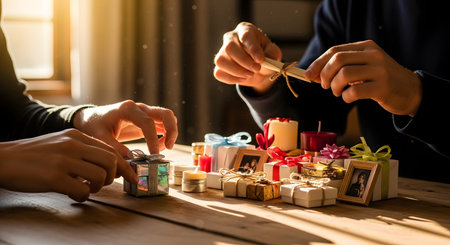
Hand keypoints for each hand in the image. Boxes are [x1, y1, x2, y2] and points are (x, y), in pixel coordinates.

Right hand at [0, 129, 137, 201]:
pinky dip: (82, 196)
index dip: (125, 166)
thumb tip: (108, 164)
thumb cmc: (33, 155)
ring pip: (101, 176)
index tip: (133, 177)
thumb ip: (83, 149)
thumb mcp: (60, 142)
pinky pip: (83, 191)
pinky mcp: (54, 177)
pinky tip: (72, 194)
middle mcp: (73, 145)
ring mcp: (64, 160)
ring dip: (98, 187)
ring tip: (85, 188)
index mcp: (76, 135)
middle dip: (113, 177)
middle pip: (111, 161)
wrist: (3, 159)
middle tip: (102, 184)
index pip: (111, 149)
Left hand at [73, 100, 177, 155]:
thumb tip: (133, 161)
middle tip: (169, 147)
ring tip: (162, 149)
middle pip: (165, 114)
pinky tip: (158, 146)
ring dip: (170, 133)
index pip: (147, 123)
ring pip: (168, 117)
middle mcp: (139, 108)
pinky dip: (166, 135)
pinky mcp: (148, 119)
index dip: (153, 140)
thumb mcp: (100, 139)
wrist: (92, 119)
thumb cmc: (94, 126)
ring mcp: (145, 112)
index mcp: (127, 109)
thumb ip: (116, 149)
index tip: (153, 155)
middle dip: (172, 131)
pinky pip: (164, 124)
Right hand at [214, 22, 281, 93]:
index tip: (260, 60)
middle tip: (256, 69)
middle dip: (244, 61)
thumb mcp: (273, 53)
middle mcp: (231, 38)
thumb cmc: (266, 56)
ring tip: (250, 74)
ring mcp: (222, 51)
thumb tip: (262, 60)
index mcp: (245, 30)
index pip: (245, 35)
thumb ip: (271, 54)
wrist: (259, 69)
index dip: (253, 48)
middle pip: (229, 47)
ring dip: (237, 71)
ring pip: (221, 61)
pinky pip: (219, 73)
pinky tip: (242, 78)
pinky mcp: (219, 66)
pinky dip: (232, 79)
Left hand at [305, 40, 421, 115]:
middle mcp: (373, 55)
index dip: (318, 63)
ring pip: (344, 74)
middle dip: (324, 74)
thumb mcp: (364, 67)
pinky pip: (354, 91)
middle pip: (338, 60)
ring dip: (334, 86)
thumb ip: (342, 68)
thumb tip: (313, 74)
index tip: (308, 75)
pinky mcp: (383, 87)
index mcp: (366, 47)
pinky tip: (348, 98)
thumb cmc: (380, 80)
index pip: (335, 51)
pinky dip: (345, 97)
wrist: (411, 91)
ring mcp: (379, 70)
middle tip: (325, 86)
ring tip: (337, 92)